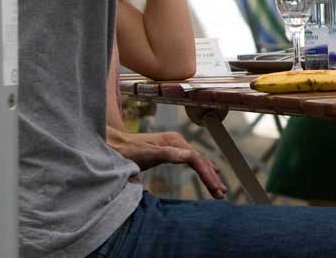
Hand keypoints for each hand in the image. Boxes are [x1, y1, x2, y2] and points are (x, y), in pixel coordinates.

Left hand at [108, 127, 226, 198]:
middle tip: (221, 194)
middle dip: (211, 178)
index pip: (197, 159)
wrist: (114, 144)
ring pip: (197, 161)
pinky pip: (192, 161)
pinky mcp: (171, 150)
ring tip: (219, 189)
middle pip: (200, 160)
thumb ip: (167, 154)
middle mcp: (178, 142)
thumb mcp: (146, 154)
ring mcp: (175, 145)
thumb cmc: (128, 151)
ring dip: (208, 175)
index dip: (207, 174)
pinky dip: (202, 169)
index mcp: (174, 142)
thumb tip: (189, 155)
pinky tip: (210, 173)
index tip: (215, 188)